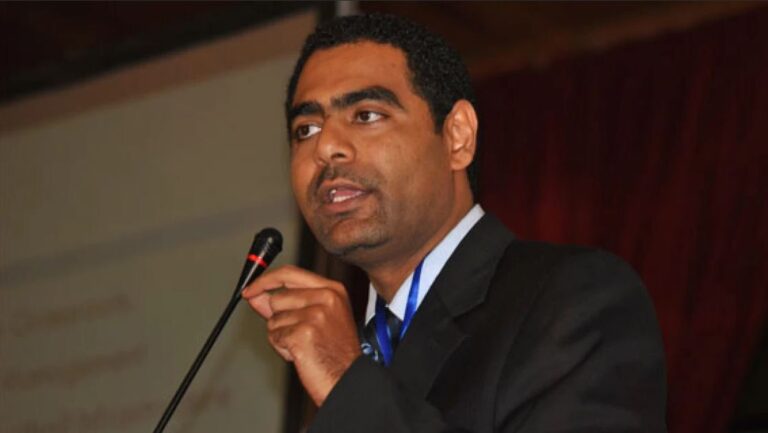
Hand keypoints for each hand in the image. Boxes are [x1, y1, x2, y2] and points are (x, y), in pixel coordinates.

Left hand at [242, 265, 360, 405]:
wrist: (346, 378)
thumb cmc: (333, 351)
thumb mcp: (314, 318)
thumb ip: (285, 303)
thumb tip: (256, 295)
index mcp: (332, 289)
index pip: (289, 273)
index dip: (265, 281)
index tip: (250, 290)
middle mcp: (326, 298)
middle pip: (277, 297)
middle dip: (279, 318)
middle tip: (300, 334)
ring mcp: (316, 315)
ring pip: (274, 319)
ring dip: (281, 335)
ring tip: (303, 345)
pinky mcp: (304, 333)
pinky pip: (275, 336)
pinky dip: (282, 348)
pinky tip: (301, 353)